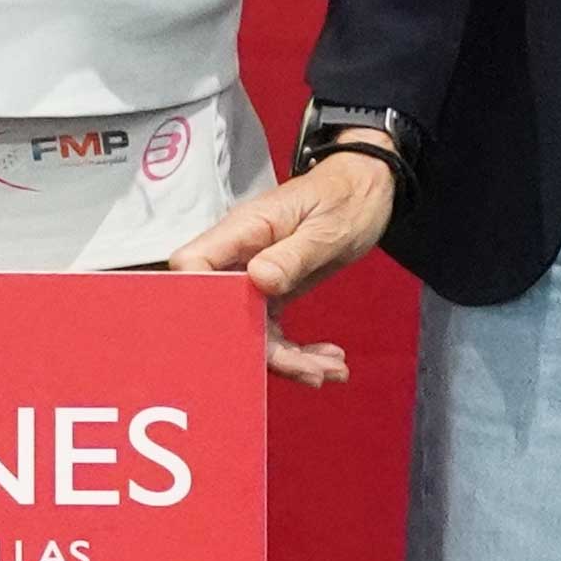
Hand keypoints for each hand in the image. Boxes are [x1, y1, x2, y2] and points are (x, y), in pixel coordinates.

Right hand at [168, 147, 399, 384]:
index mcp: (243, 230)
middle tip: (309, 370)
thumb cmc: (345, 197)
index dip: (199, 300)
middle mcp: (241, 256)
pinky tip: (330, 360)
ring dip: (289, 359)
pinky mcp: (275, 290)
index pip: (193, 265)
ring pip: (252, 330)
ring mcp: (256, 276)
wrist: (366, 190)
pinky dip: (300, 352)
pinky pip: (274, 330)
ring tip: (330, 370)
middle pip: (225, 311)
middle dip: (262, 350)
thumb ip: (292, 255)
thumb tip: (259, 280)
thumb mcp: (325, 229)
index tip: (230, 333)